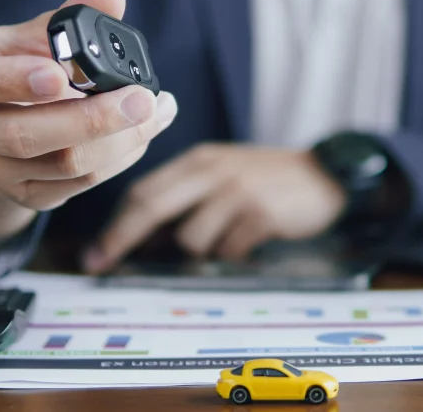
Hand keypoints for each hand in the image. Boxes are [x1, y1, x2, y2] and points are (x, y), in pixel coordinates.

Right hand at [0, 0, 177, 254]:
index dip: (12, 80)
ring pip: (61, 165)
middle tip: (141, 99)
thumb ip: (72, 15)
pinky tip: (142, 133)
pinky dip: (119, 159)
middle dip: (91, 120)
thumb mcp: (38, 33)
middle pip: (23, 136)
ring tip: (158, 110)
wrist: (2, 121)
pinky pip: (78, 185)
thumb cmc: (23, 64)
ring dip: (121, 141)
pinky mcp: (24, 195)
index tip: (59, 74)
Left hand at [83, 144, 346, 271]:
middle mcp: (213, 171)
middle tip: (102, 263)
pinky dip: (231, 253)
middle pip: (151, 206)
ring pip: (190, 237)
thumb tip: (145, 235)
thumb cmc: (267, 178)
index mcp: (199, 160)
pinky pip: (227, 249)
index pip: (145, 189)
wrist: (325, 174)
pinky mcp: (260, 214)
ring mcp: (237, 191)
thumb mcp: (224, 171)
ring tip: (225, 238)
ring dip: (199, 250)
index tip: (97, 251)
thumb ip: (187, 193)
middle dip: (122, 238)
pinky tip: (248, 241)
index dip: (116, 223)